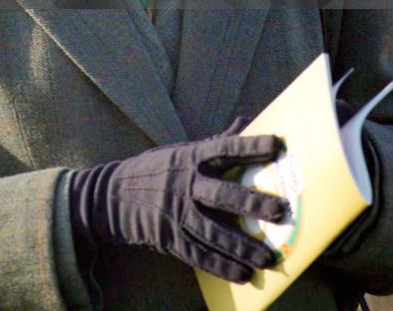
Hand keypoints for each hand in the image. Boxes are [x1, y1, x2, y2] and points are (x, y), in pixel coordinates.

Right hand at [68, 131, 287, 282]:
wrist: (111, 195)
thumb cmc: (154, 169)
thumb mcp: (180, 150)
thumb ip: (215, 141)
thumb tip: (246, 119)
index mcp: (189, 157)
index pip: (225, 148)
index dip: (251, 146)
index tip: (278, 144)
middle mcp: (184, 183)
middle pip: (222, 194)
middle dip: (252, 204)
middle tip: (281, 211)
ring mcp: (176, 212)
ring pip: (214, 232)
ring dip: (243, 246)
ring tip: (269, 257)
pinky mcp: (169, 237)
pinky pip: (199, 255)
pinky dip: (222, 266)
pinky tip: (244, 274)